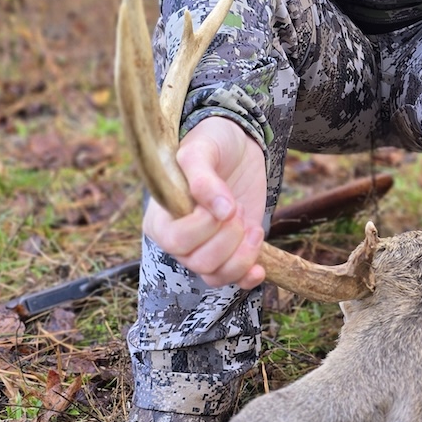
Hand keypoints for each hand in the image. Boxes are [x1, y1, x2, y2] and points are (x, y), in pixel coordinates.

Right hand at [142, 116, 268, 288]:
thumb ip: (203, 178)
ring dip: (242, 255)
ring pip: (217, 275)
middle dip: (228, 238)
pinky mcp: (231, 251)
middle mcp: (179, 239)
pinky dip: (248, 277)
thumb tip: (221, 210)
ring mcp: (206, 247)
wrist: (236, 144)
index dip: (204, 227)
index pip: (176, 240)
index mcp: (161, 217)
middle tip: (238, 208)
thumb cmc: (210, 142)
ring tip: (253, 227)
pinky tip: (261, 267)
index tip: (224, 203)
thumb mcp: (201, 149)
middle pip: (199, 262)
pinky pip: (233, 279)